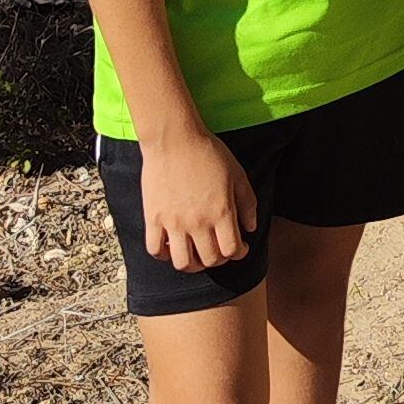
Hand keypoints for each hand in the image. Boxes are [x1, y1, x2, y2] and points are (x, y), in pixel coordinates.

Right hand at [143, 123, 258, 273]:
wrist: (174, 139)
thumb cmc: (209, 153)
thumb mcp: (238, 174)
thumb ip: (248, 204)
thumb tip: (250, 228)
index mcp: (221, 212)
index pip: (231, 250)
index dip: (239, 253)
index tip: (240, 248)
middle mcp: (198, 222)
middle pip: (209, 259)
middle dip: (219, 259)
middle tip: (220, 250)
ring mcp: (173, 222)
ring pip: (182, 262)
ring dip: (192, 264)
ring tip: (196, 254)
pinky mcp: (153, 218)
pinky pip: (155, 250)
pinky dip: (164, 254)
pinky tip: (172, 245)